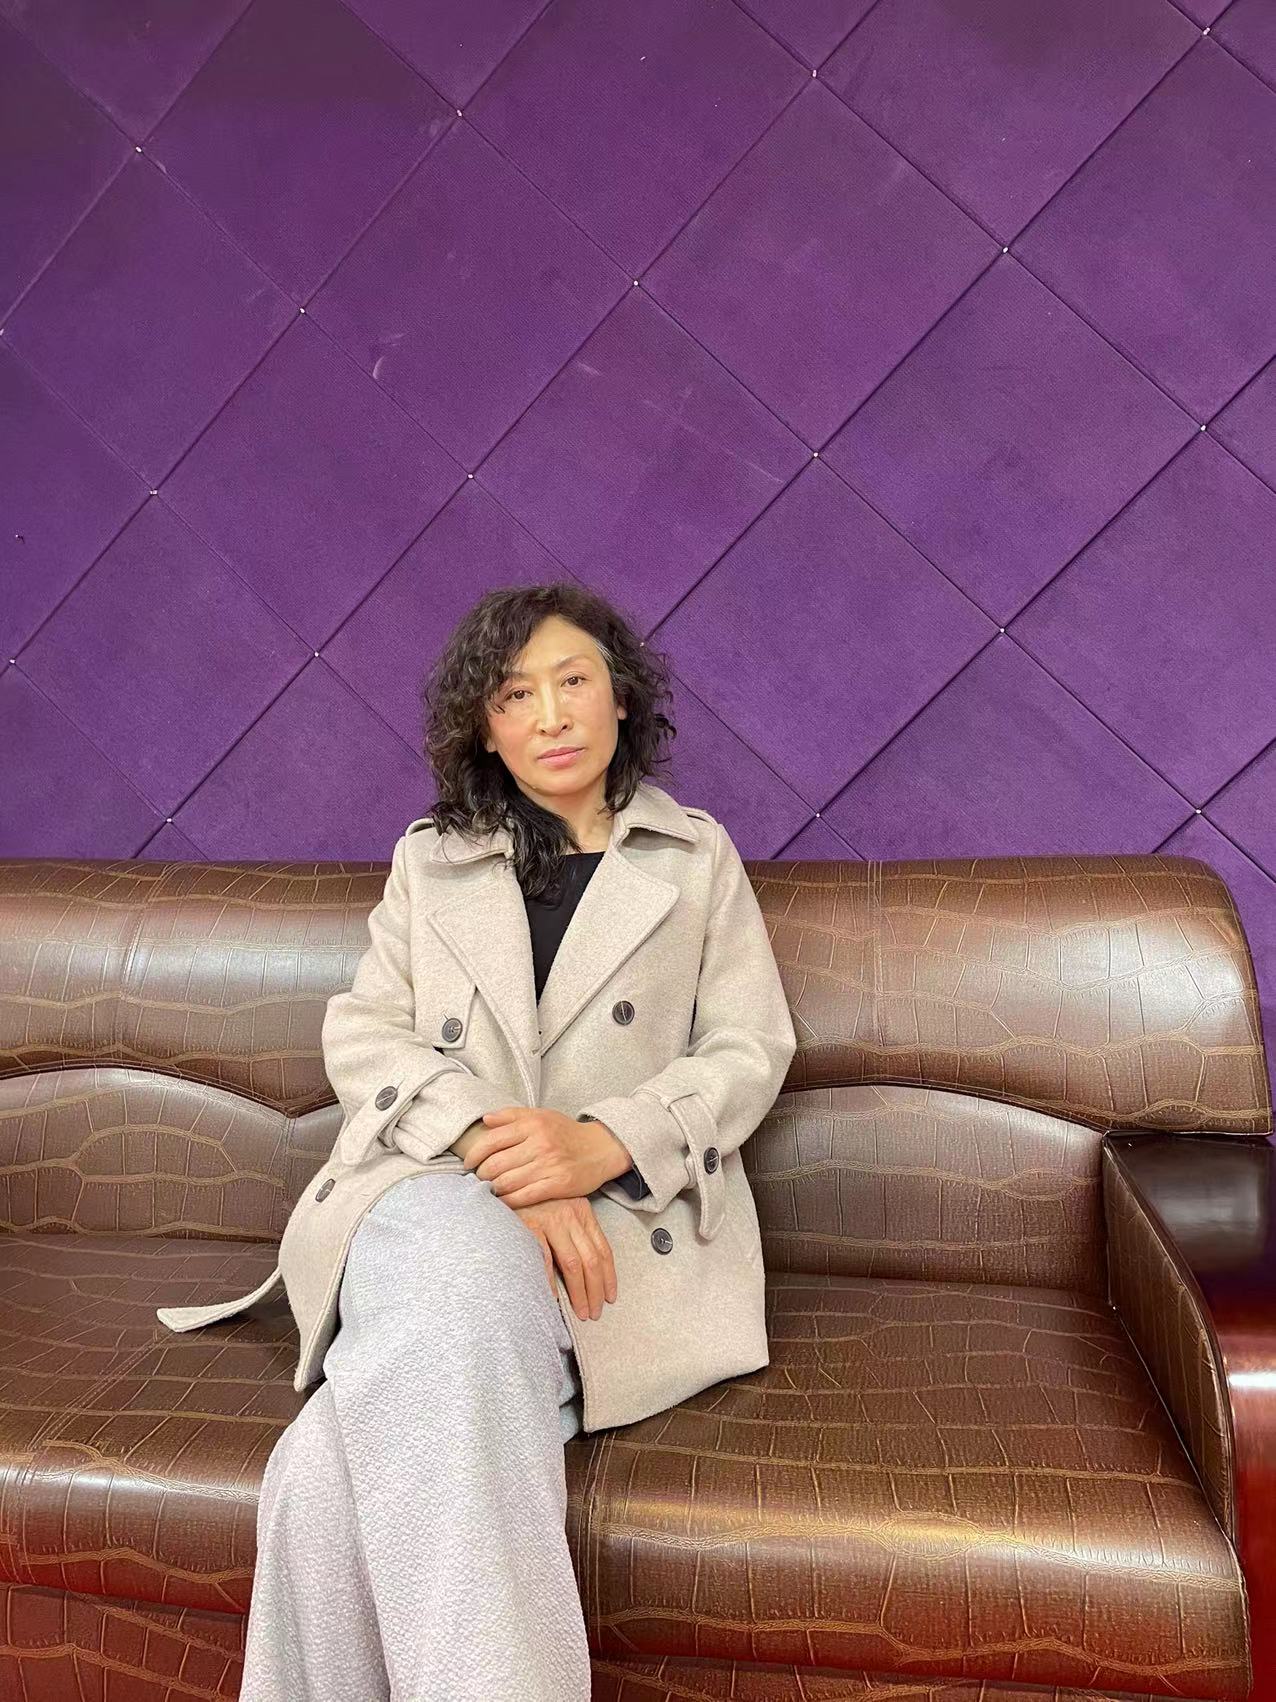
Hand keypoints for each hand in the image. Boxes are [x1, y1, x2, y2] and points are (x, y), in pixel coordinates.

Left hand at [461, 1105, 630, 1207]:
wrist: (601, 1148)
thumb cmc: (566, 1133)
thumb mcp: (541, 1115)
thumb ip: (512, 1115)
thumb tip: (485, 1119)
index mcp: (532, 1124)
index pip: (491, 1141)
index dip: (474, 1155)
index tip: (469, 1163)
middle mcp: (539, 1144)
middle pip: (495, 1164)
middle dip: (481, 1174)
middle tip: (479, 1178)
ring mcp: (549, 1165)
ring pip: (507, 1182)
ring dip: (493, 1189)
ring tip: (490, 1189)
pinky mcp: (558, 1185)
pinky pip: (524, 1196)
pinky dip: (508, 1201)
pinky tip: (504, 1201)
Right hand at [512, 1197, 616, 1320]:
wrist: (502, 1187)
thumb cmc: (531, 1203)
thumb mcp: (560, 1210)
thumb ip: (573, 1232)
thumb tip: (587, 1270)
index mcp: (582, 1210)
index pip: (603, 1249)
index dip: (609, 1276)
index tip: (610, 1297)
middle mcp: (570, 1213)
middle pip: (592, 1260)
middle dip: (596, 1290)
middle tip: (595, 1312)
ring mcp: (550, 1218)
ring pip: (573, 1264)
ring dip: (579, 1292)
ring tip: (581, 1312)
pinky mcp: (529, 1225)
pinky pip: (545, 1261)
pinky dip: (551, 1283)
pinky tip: (554, 1299)